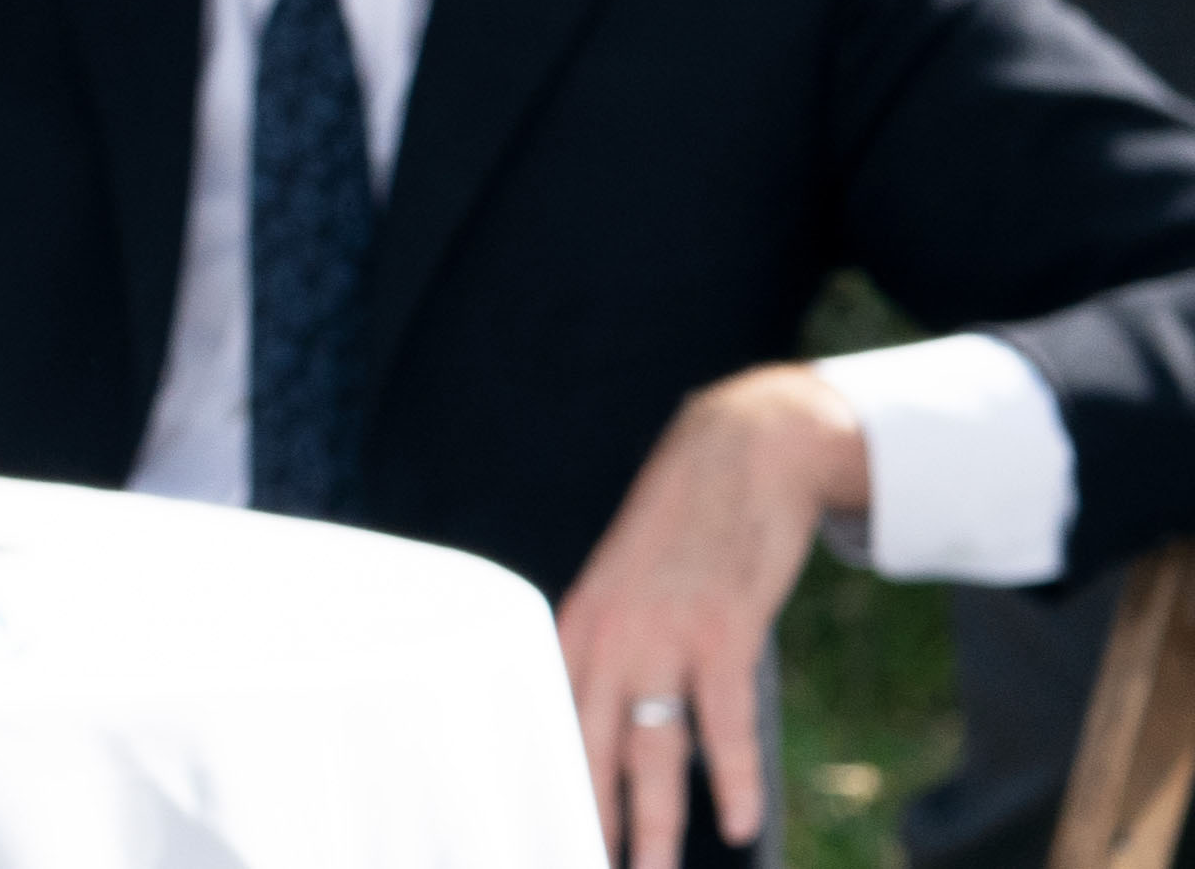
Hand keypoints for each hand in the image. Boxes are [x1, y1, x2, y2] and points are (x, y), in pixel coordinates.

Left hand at [558, 363, 862, 867]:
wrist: (738, 455)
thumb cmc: (684, 531)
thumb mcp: (628, 587)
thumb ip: (619, 649)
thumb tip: (623, 719)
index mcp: (576, 626)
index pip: (549, 721)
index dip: (547, 783)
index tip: (543, 833)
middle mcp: (608, 635)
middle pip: (589, 746)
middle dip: (588, 818)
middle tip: (585, 867)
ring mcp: (664, 635)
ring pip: (653, 747)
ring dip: (654, 820)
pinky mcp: (724, 631)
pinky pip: (725, 720)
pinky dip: (734, 777)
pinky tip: (740, 824)